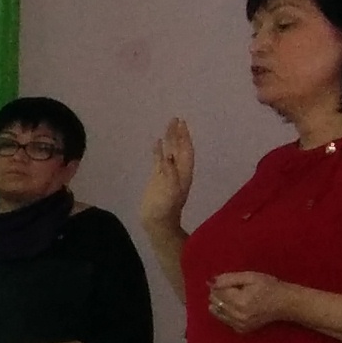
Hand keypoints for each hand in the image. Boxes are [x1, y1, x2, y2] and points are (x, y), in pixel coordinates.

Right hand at [142, 118, 195, 235]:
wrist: (158, 223)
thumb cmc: (164, 209)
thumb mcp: (169, 192)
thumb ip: (169, 174)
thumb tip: (167, 156)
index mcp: (184, 172)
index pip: (185, 150)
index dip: (184, 137)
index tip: (181, 123)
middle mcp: (178, 170)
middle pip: (179, 148)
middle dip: (178, 134)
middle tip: (175, 119)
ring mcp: (168, 174)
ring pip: (171, 152)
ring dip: (170, 139)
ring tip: (168, 125)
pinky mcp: (157, 178)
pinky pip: (159, 160)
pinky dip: (159, 151)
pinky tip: (156, 143)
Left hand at [206, 272, 298, 333]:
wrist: (285, 303)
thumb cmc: (269, 287)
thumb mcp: (250, 277)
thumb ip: (228, 279)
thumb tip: (210, 282)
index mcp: (240, 301)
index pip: (216, 292)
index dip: (220, 285)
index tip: (230, 282)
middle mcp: (237, 316)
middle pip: (214, 302)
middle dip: (220, 293)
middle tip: (234, 289)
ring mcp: (239, 325)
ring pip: (216, 312)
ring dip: (221, 303)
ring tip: (236, 298)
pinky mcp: (241, 330)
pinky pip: (224, 320)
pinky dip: (226, 312)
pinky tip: (238, 307)